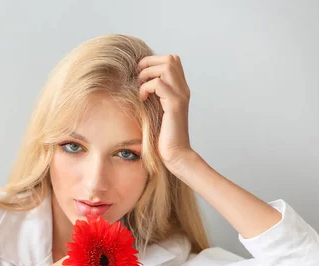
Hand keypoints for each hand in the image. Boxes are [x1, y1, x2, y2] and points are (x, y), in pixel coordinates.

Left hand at [137, 54, 193, 168]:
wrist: (175, 154)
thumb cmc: (163, 136)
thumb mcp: (156, 110)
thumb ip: (152, 96)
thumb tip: (136, 82)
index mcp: (180, 89)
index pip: (172, 60)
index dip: (154, 61)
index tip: (140, 74)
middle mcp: (183, 90)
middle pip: (171, 59)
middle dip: (150, 63)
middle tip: (138, 78)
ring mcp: (181, 96)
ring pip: (167, 66)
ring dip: (148, 74)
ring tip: (140, 88)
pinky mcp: (175, 105)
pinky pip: (160, 84)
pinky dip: (147, 87)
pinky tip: (142, 98)